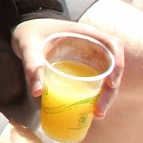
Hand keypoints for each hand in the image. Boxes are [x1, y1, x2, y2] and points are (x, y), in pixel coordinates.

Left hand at [10, 19, 124, 117]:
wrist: (24, 28)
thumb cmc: (28, 31)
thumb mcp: (27, 44)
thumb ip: (31, 64)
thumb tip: (38, 92)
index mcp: (84, 33)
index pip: (113, 44)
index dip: (118, 63)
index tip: (111, 83)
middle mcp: (91, 45)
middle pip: (113, 66)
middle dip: (111, 90)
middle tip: (99, 110)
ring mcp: (88, 56)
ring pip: (106, 76)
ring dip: (106, 95)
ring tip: (97, 114)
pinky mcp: (82, 65)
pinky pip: (95, 80)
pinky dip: (96, 94)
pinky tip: (89, 110)